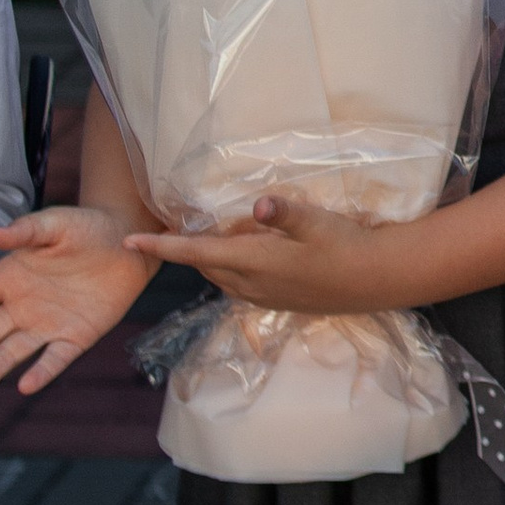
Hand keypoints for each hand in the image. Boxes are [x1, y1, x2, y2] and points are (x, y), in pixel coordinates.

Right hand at [0, 207, 150, 406]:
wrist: (129, 243)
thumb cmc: (87, 228)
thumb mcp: (54, 223)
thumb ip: (25, 231)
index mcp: (9, 278)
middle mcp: (22, 307)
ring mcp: (47, 324)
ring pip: (8, 355)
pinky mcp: (76, 336)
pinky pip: (55, 358)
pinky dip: (42, 371)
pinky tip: (25, 386)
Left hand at [131, 197, 412, 318]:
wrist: (377, 280)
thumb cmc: (347, 245)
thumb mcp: (318, 222)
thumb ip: (286, 212)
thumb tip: (262, 202)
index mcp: (253, 261)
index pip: (194, 253)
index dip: (160, 247)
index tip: (128, 242)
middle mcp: (251, 284)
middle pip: (203, 265)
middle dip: (182, 249)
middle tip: (166, 228)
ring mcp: (265, 296)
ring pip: (220, 277)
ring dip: (207, 259)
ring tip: (201, 239)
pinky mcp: (279, 301)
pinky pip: (239, 286)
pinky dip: (229, 269)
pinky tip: (242, 256)